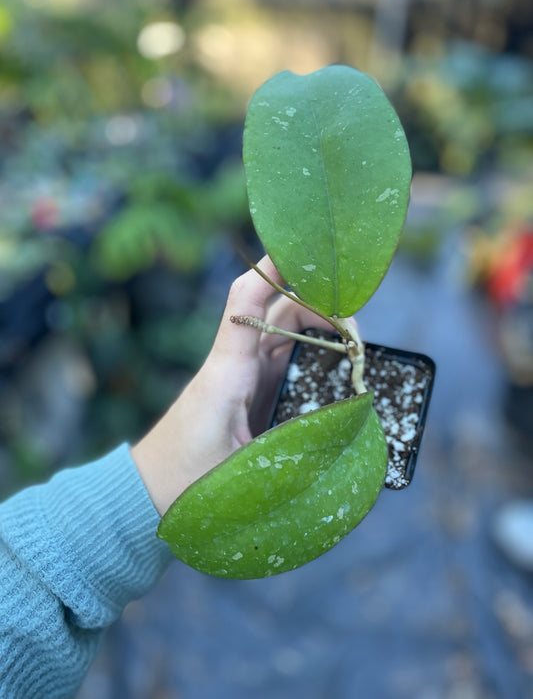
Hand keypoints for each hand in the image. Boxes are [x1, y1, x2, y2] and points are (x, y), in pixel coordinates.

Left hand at [132, 256, 330, 514]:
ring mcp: (242, 375)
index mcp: (229, 370)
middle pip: (281, 310)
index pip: (249, 298)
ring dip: (320, 327)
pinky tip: (335, 362)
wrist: (146, 492)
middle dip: (323, 306)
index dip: (277, 267)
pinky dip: (312, 350)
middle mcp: (235, 362)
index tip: (313, 250)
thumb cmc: (186, 481)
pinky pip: (283, 356)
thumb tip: (346, 436)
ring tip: (355, 345)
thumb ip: (295, 452)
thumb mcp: (244, 471)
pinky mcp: (247, 391)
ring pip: (285, 331)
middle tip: (359, 333)